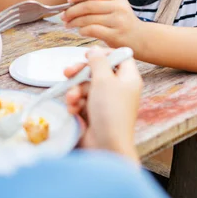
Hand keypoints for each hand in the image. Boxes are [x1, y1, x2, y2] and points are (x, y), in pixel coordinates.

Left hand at [62, 0, 142, 49]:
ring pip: (88, 18)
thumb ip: (98, 2)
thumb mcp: (115, 7)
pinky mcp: (115, 35)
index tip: (69, 0)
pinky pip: (93, 30)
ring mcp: (118, 21)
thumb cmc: (123, 23)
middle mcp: (118, 6)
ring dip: (74, 21)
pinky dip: (83, 30)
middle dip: (72, 10)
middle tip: (64, 16)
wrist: (141, 39)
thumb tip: (72, 3)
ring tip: (68, 24)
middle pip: (88, 5)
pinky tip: (80, 31)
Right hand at [65, 47, 141, 162]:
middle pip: (98, 71)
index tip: (88, 55)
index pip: (119, 57)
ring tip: (72, 99)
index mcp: (128, 78)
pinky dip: (76, 103)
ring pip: (87, 86)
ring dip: (76, 90)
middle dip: (81, 73)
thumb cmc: (110, 111)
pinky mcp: (95, 114)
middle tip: (68, 72)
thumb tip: (95, 50)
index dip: (104, 54)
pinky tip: (73, 109)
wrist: (106, 146)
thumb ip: (98, 62)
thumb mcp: (104, 80)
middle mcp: (119, 89)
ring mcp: (107, 102)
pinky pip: (82, 101)